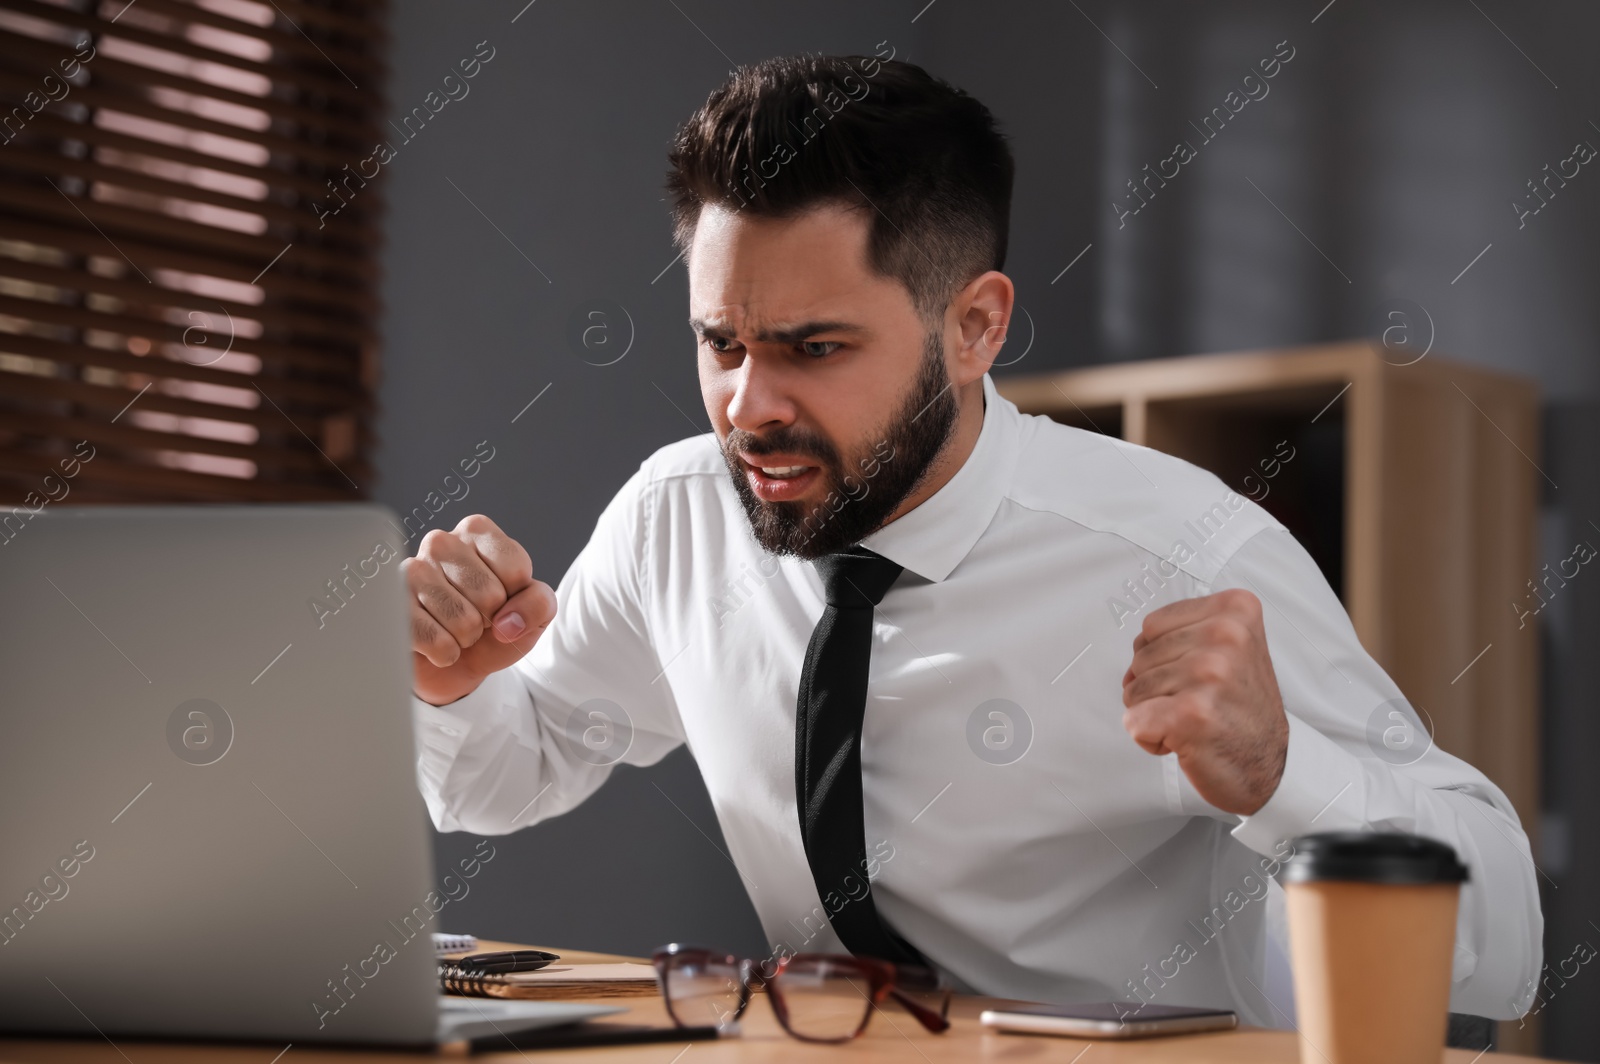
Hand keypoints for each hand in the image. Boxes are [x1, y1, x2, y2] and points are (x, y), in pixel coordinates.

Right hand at [402, 514, 555, 706]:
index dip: (516, 599)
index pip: (515, 569)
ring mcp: (411, 572)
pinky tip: (437, 644)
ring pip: (462, 619)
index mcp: (477, 531)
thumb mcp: (533, 612)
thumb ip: (539, 604)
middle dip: (490, 620)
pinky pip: (433, 640)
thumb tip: (508, 622)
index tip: (502, 600)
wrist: (458, 660)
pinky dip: (445, 653)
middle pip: (489, 594)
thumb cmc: (494, 626)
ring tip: (456, 629)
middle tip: (476, 618)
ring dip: (467, 638)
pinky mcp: (391, 607)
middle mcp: (441, 542)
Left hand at [1120, 588, 1287, 814]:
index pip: (1152, 625)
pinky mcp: (1191, 713)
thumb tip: (1133, 660)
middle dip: (1158, 688)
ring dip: (1155, 713)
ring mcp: (1208, 673)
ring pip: (1133, 689)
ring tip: (1196, 721)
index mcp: (1235, 610)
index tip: (1200, 678)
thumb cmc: (1242, 710)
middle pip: (1141, 656)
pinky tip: (1185, 741)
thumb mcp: (1229, 649)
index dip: (1164, 658)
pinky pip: (1134, 722)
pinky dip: (1150, 739)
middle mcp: (1225, 635)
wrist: (1272, 766)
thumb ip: (1182, 636)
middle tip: (1200, 704)